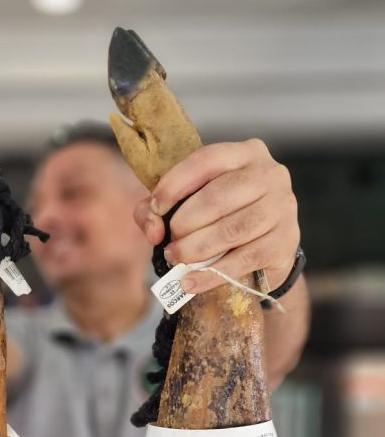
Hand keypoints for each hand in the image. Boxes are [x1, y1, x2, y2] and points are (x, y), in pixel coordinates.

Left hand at [133, 139, 299, 295]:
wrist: (268, 249)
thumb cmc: (225, 217)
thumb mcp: (193, 202)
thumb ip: (160, 207)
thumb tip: (153, 227)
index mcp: (246, 153)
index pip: (205, 161)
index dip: (174, 185)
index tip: (155, 208)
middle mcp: (270, 174)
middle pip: (217, 197)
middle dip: (184, 223)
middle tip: (169, 242)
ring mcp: (282, 208)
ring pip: (231, 230)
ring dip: (196, 249)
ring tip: (176, 260)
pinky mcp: (284, 242)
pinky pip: (242, 260)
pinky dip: (211, 274)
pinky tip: (190, 282)